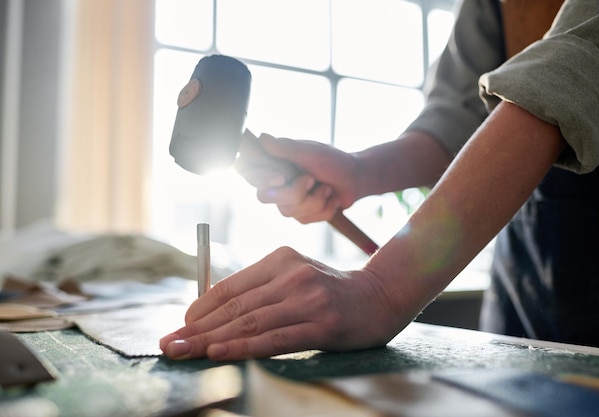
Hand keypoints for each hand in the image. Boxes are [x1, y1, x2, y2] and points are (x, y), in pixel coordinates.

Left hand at [159, 247, 404, 360]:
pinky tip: (220, 352)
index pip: (230, 286)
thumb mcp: (296, 277)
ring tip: (183, 353)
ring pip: (250, 322)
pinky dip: (244, 346)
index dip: (200, 309)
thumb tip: (214, 312)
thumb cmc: (332, 291)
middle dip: (196, 329)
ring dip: (211, 340)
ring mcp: (308, 298)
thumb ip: (262, 289)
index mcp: (281, 259)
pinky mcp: (322, 323)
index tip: (178, 327)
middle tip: (168, 345)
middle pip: (235, 306)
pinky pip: (275, 338)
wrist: (381, 296)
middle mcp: (292, 274)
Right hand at [235, 134, 359, 223]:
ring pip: (289, 210)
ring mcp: (288, 202)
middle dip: (294, 191)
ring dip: (315, 199)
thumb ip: (286, 148)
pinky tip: (330, 198)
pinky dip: (324, 208)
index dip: (259, 177)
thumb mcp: (310, 152)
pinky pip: (306, 219)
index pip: (248, 172)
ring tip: (326, 188)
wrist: (356, 179)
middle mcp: (276, 185)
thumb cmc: (333, 161)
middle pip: (264, 197)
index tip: (281, 177)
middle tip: (311, 179)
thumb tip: (263, 138)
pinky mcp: (301, 216)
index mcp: (274, 165)